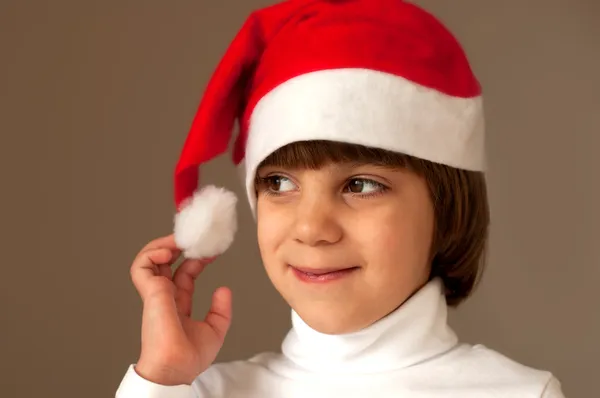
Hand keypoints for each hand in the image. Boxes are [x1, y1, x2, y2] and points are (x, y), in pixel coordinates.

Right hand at [129, 234, 231, 385]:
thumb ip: (220, 310)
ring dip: (163, 244)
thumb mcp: (214, 329)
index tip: (211, 252)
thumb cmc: (190, 357)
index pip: (184, 274)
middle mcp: (164, 296)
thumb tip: (223, 289)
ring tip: (180, 240)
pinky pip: (141, 266)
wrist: (178, 366)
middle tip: (195, 239)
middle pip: (166, 262)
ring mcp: (156, 293)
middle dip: (179, 246)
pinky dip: (152, 253)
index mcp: (176, 304)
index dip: (196, 260)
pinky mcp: (150, 292)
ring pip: (148, 260)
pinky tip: (170, 252)